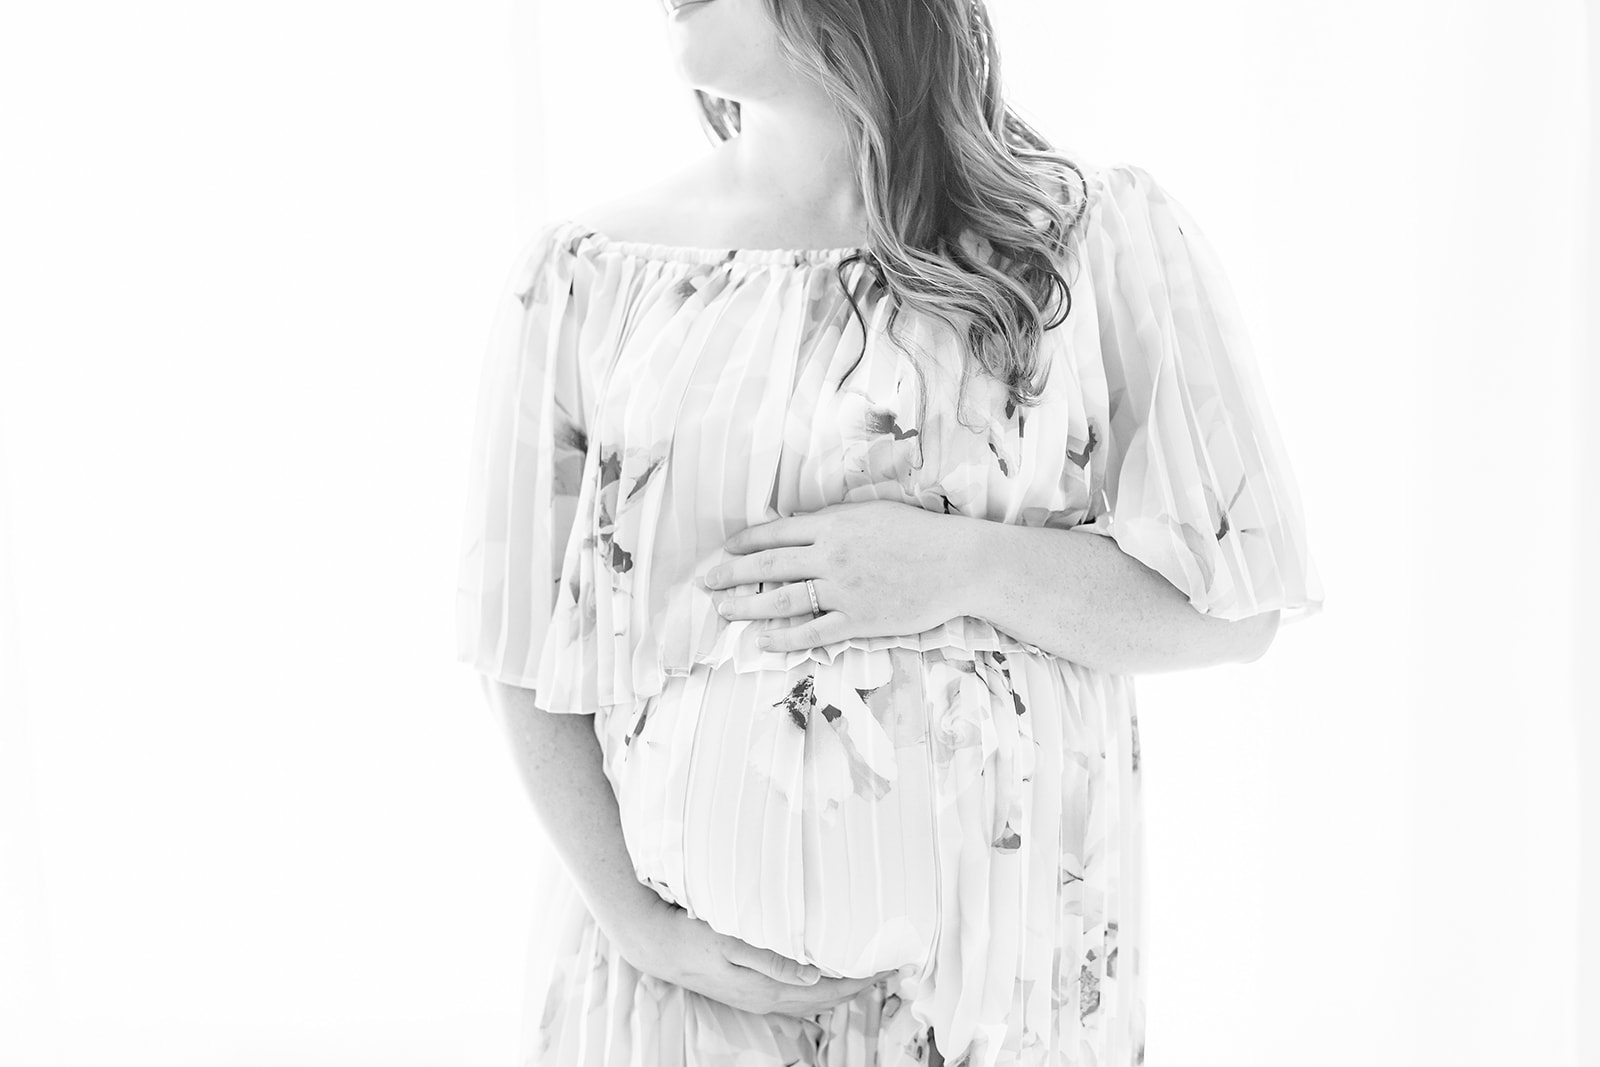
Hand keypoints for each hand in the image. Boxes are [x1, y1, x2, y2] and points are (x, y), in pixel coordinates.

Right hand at [612, 892, 898, 1018]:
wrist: (656, 944)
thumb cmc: (693, 936)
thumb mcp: (730, 943)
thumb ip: (771, 960)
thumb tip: (813, 976)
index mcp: (769, 989)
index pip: (829, 990)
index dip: (862, 979)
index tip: (890, 963)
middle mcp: (768, 999)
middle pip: (827, 1000)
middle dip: (861, 985)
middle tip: (891, 966)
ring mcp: (759, 998)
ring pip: (813, 1001)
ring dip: (842, 990)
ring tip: (868, 973)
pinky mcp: (750, 991)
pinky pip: (797, 998)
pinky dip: (820, 991)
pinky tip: (825, 981)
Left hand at [703, 499, 972, 653]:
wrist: (958, 562)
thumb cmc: (920, 533)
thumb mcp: (873, 513)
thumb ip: (835, 521)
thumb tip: (800, 525)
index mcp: (833, 525)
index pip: (776, 533)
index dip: (746, 542)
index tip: (726, 549)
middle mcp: (831, 556)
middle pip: (768, 566)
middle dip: (732, 574)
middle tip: (707, 582)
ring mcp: (843, 590)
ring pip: (781, 600)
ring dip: (747, 606)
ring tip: (723, 611)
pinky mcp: (858, 620)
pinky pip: (812, 632)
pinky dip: (784, 637)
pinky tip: (763, 640)